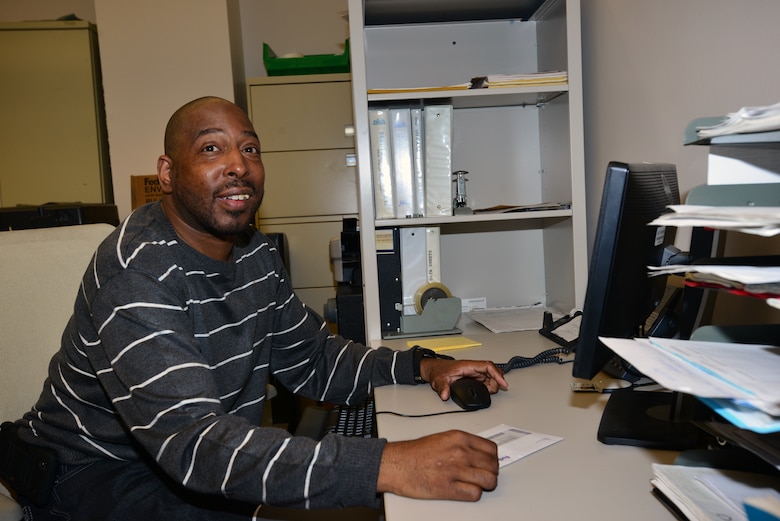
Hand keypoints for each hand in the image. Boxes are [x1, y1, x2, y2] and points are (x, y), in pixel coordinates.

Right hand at [377, 430, 498, 500]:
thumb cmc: (414, 453)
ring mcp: (456, 470)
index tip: (488, 462)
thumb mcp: (442, 438)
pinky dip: (473, 494)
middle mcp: (460, 452)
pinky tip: (466, 490)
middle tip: (483, 474)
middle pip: (492, 465)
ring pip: (488, 480)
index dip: (492, 458)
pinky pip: (475, 493)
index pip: (491, 449)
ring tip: (477, 484)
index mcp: (459, 438)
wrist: (396, 464)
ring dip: (485, 484)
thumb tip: (477, 452)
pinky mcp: (449, 488)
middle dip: (490, 471)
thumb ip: (461, 443)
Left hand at [421, 358, 507, 400]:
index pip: (487, 366)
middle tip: (493, 391)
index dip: (497, 374)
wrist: (433, 369)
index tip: (503, 383)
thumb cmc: (438, 370)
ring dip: (493, 384)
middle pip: (492, 371)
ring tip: (490, 392)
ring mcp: (473, 373)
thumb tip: (445, 395)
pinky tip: (488, 391)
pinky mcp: (472, 378)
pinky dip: (489, 385)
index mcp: (468, 365)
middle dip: (497, 381)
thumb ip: (442, 387)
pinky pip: (485, 380)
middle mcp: (472, 368)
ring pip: (490, 376)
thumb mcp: (438, 379)